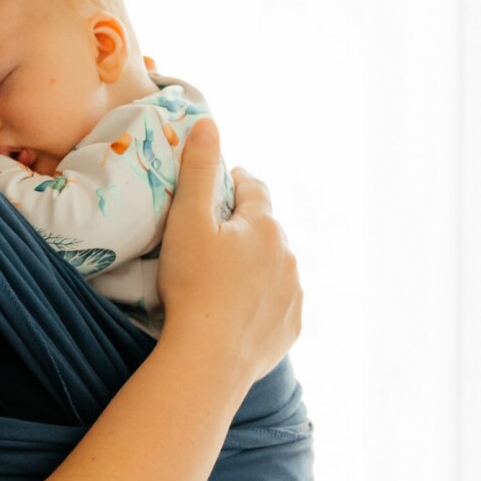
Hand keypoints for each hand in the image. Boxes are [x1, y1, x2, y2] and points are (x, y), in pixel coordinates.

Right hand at [155, 119, 301, 391]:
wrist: (210, 356)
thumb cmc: (193, 284)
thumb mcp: (187, 220)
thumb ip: (199, 170)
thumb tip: (209, 124)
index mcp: (264, 225)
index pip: (254, 188)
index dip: (233, 183)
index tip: (216, 188)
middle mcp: (289, 254)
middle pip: (265, 228)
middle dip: (244, 227)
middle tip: (210, 239)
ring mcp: (294, 293)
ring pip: (275, 266)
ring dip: (254, 264)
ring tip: (222, 278)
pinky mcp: (291, 327)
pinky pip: (278, 303)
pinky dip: (261, 300)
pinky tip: (236, 310)